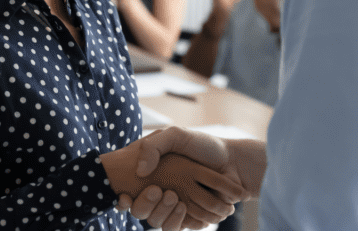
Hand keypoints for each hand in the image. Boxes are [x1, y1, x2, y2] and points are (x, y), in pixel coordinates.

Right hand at [101, 140, 243, 226]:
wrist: (235, 163)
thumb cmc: (205, 146)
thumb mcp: (176, 136)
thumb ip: (154, 147)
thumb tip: (140, 171)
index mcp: (155, 175)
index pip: (129, 192)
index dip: (123, 198)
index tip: (123, 196)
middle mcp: (163, 192)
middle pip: (142, 211)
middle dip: (146, 205)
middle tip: (157, 191)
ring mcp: (177, 206)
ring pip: (159, 222)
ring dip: (165, 213)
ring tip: (176, 199)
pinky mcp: (193, 217)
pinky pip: (180, 226)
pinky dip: (183, 220)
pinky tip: (185, 207)